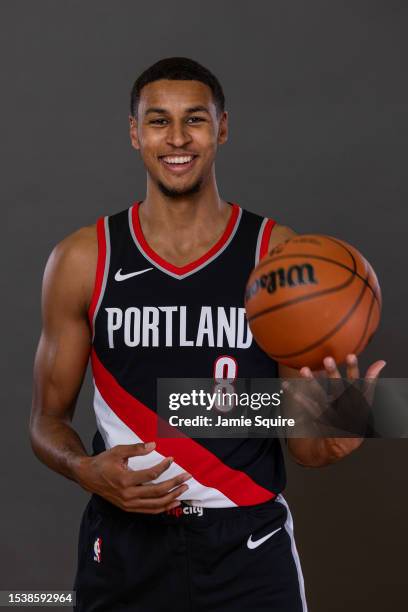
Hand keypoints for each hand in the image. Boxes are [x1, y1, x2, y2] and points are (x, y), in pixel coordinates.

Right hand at [75, 441, 190, 513]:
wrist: (88, 477)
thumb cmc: (103, 462)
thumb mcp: (118, 451)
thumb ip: (136, 448)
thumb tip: (153, 445)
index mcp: (125, 480)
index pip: (151, 475)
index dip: (164, 467)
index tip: (172, 459)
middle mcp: (128, 495)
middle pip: (157, 492)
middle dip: (174, 484)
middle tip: (187, 477)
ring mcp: (129, 504)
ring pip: (155, 505)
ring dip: (172, 498)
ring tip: (184, 490)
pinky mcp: (129, 508)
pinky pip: (149, 510)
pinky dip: (163, 507)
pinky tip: (173, 502)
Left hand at [284, 354, 385, 455]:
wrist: (344, 443)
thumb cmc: (355, 415)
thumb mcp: (365, 400)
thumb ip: (370, 381)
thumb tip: (381, 362)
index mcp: (357, 400)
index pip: (357, 382)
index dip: (354, 369)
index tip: (350, 355)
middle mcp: (345, 406)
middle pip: (339, 388)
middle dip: (333, 374)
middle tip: (327, 359)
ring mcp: (332, 412)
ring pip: (321, 396)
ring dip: (312, 382)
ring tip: (304, 369)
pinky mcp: (319, 417)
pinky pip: (306, 406)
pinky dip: (296, 396)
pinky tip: (287, 386)